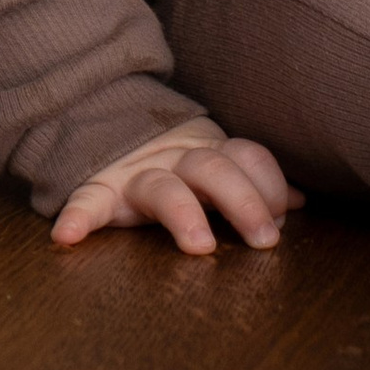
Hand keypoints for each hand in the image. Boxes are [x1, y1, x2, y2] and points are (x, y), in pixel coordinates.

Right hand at [48, 122, 301, 256]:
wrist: (107, 122)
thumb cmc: (174, 161)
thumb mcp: (214, 160)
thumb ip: (250, 178)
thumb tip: (300, 201)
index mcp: (208, 155)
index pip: (245, 157)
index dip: (268, 183)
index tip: (286, 214)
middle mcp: (176, 161)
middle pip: (214, 170)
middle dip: (244, 202)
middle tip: (266, 240)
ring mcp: (138, 175)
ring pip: (164, 189)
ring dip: (184, 215)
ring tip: (199, 246)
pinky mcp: (101, 190)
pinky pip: (87, 200)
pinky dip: (78, 216)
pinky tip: (68, 236)